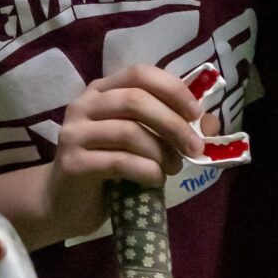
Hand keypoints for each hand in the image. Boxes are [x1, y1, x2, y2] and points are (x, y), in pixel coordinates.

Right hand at [32, 65, 203, 242]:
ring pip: (128, 132)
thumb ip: (172, 128)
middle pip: (135, 100)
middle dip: (173, 124)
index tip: (195, 114)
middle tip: (193, 149)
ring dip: (160, 152)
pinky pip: (118, 162)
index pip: (140, 73)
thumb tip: (212, 123)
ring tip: (172, 169)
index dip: (172, 89)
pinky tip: (155, 181)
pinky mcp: (72, 163)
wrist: (64, 203)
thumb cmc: (108, 168)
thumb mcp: (142, 143)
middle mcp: (84, 105)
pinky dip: (146, 171)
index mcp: (102, 91)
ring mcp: (74, 133)